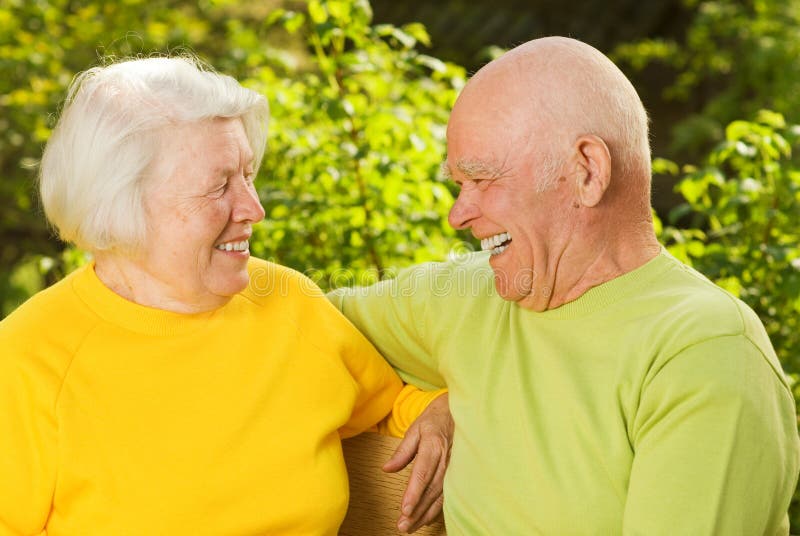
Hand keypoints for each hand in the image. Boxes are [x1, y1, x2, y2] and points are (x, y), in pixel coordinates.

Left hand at [382, 393, 452, 532]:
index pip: (423, 472)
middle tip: (402, 525)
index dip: (414, 492)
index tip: (404, 508)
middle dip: (417, 509)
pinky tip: (425, 519)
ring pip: (440, 496)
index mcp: (434, 446)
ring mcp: (454, 468)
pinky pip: (447, 495)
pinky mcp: (457, 474)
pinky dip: (436, 509)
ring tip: (410, 527)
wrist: (458, 413)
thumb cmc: (434, 420)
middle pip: (431, 489)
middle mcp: (446, 459)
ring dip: (425, 514)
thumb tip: (386, 469)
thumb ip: (402, 451)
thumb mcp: (415, 429)